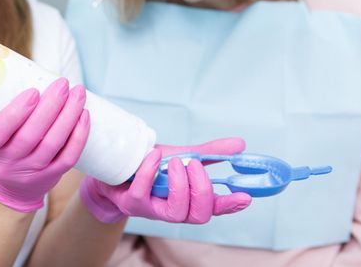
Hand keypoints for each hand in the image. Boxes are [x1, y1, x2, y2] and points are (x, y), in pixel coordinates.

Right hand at [0, 78, 89, 211]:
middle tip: (63, 83)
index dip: (15, 113)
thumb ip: (3, 110)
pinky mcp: (52, 176)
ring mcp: (31, 172)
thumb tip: (24, 70)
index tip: (33, 91)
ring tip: (78, 93)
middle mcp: (8, 163)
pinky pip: (69, 156)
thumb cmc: (3, 148)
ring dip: (68, 115)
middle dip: (50, 106)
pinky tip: (84, 115)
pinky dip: (79, 135)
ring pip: (53, 143)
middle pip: (30, 135)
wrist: (11, 187)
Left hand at [80, 138, 251, 222]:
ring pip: (175, 211)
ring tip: (175, 162)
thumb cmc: (151, 166)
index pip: (215, 207)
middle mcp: (173, 210)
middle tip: (195, 164)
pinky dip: (150, 172)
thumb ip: (209, 153)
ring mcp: (152, 209)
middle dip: (202, 190)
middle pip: (199, 215)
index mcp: (189, 200)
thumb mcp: (181, 155)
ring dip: (180, 184)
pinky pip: (143, 193)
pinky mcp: (132, 203)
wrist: (115, 168)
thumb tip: (239, 144)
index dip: (230, 204)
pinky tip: (153, 156)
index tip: (245, 196)